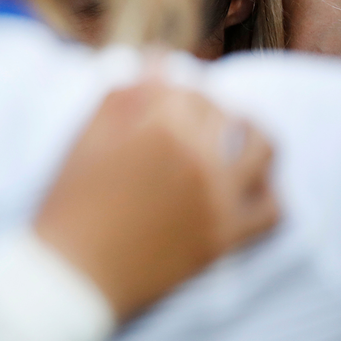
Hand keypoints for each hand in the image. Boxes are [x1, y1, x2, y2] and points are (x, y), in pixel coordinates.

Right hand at [34, 79, 277, 320]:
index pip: (181, 86)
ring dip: (250, 132)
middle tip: (186, 112)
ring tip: (238, 134)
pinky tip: (253, 184)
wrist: (71, 275)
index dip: (170, 83)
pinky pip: (272, 209)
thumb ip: (120, 95)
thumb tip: (153, 64)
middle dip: (203, 106)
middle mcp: (197, 157)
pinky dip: (269, 190)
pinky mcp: (226, 237)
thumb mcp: (85, 140)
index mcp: (157, 126)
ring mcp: (217, 199)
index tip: (163, 85)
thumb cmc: (68, 205)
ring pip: (261, 147)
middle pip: (220, 112)